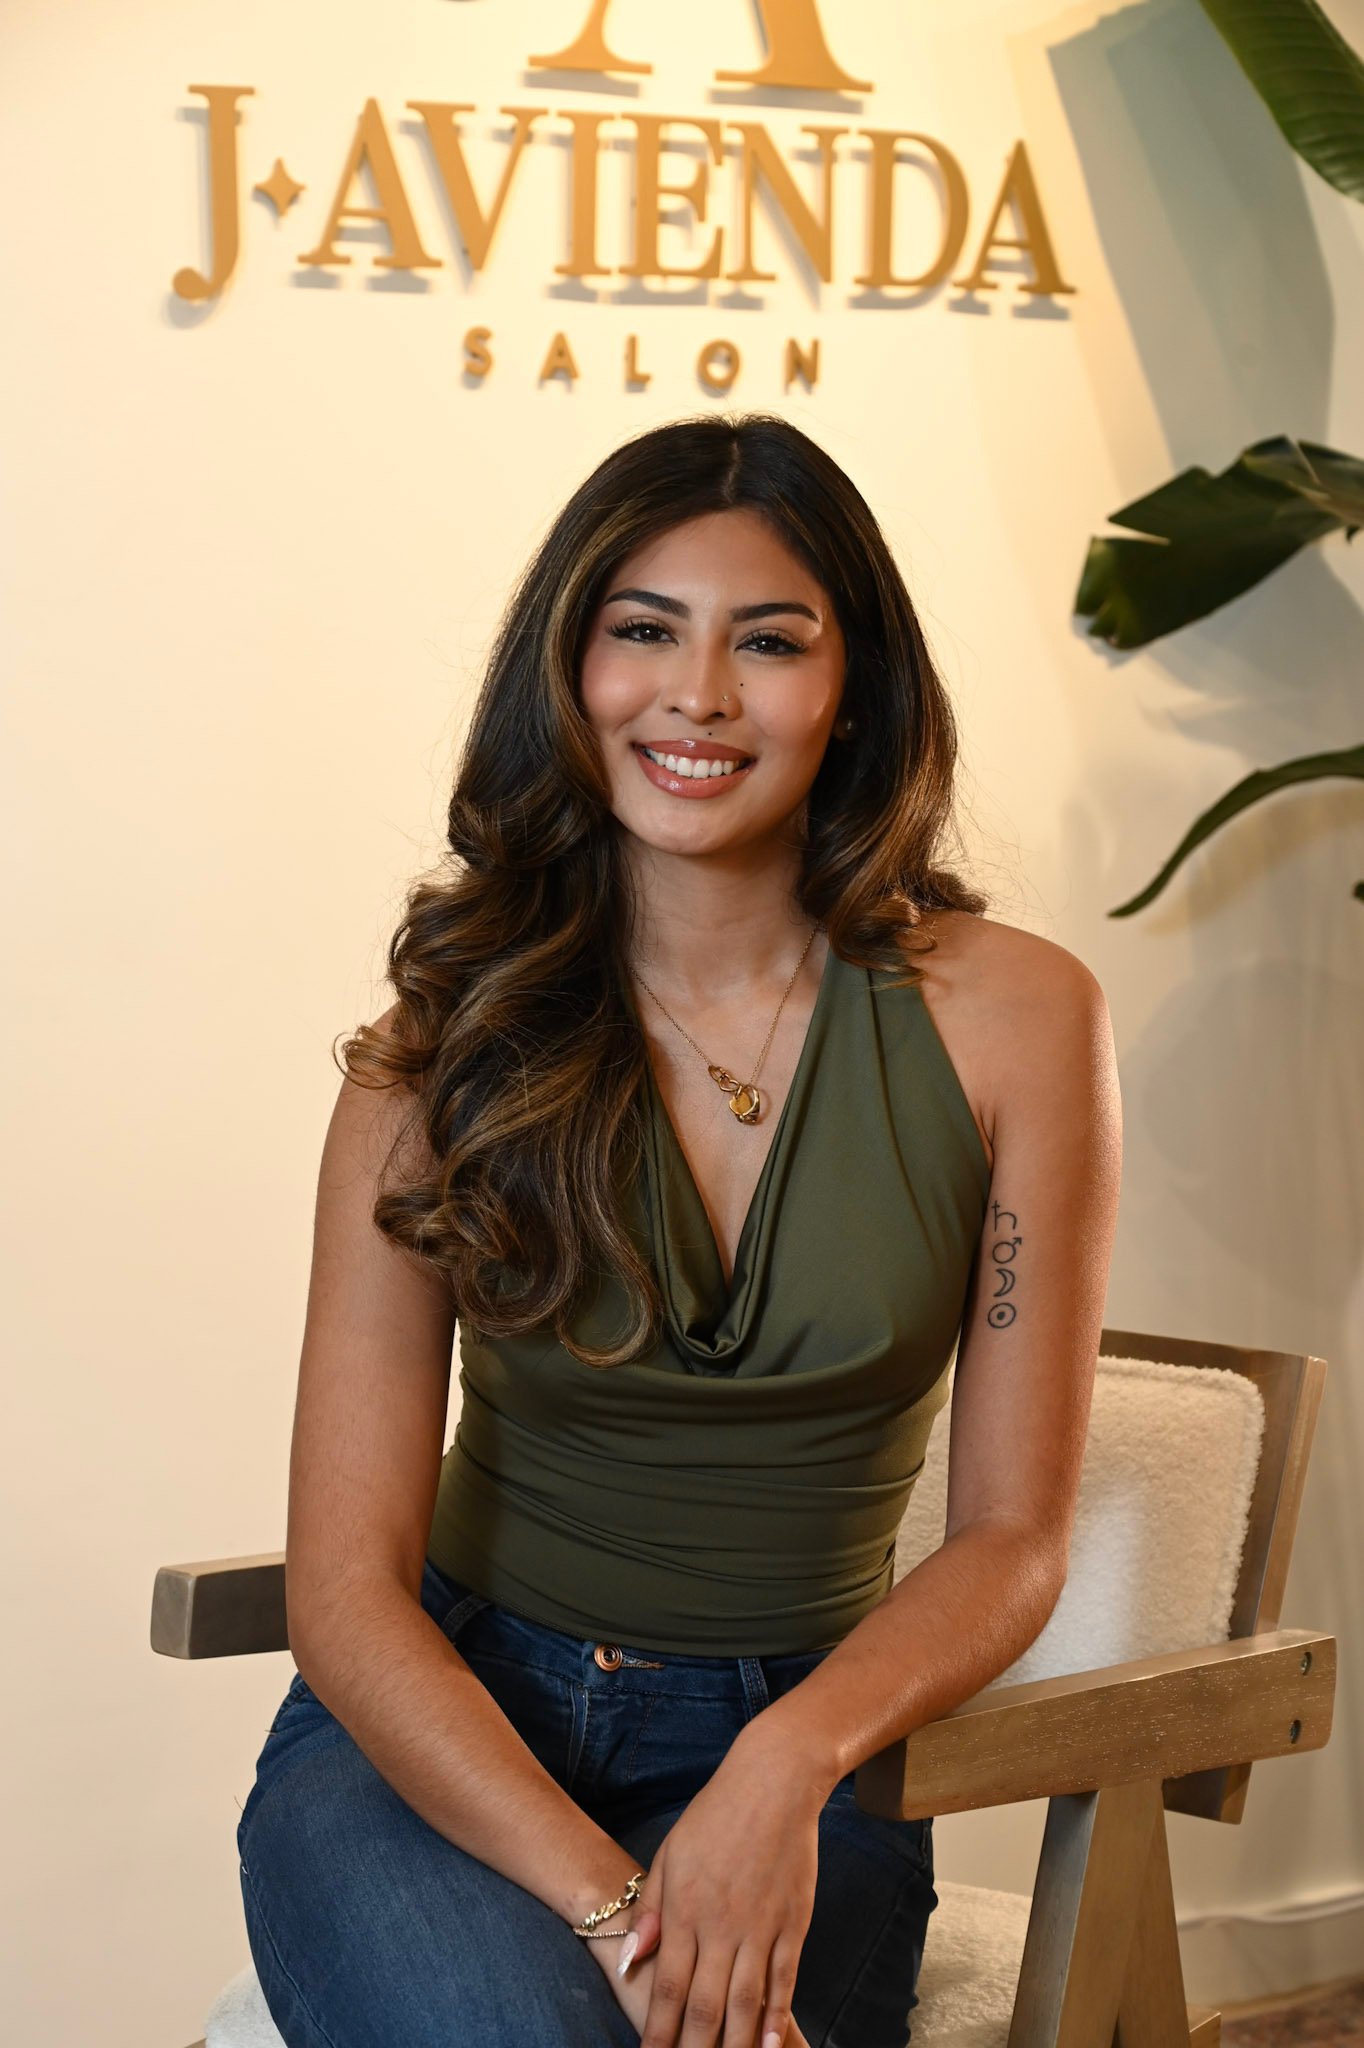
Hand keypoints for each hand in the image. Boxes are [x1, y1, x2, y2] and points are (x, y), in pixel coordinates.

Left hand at [597, 1728, 828, 2047]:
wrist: (774, 1782)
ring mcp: (760, 1927)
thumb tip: (629, 1961)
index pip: (667, 1987)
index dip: (657, 2031)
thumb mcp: (670, 1855)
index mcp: (685, 1909)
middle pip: (704, 2005)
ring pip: (746, 2003)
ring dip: (735, 2045)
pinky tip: (772, 2047)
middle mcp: (721, 1925)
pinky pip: (784, 1980)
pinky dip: (778, 2018)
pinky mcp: (792, 1923)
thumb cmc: (714, 1815)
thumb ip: (651, 1911)